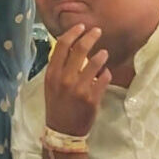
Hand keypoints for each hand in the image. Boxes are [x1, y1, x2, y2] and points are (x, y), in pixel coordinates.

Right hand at [42, 22, 110, 137]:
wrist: (63, 131)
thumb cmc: (57, 106)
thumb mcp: (51, 85)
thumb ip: (59, 67)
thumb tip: (70, 46)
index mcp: (52, 74)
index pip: (62, 45)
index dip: (73, 32)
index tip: (81, 27)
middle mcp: (65, 79)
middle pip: (80, 48)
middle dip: (91, 36)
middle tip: (97, 31)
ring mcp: (79, 89)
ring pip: (95, 62)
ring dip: (101, 55)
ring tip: (104, 53)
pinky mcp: (92, 98)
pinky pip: (104, 78)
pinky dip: (106, 73)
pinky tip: (105, 73)